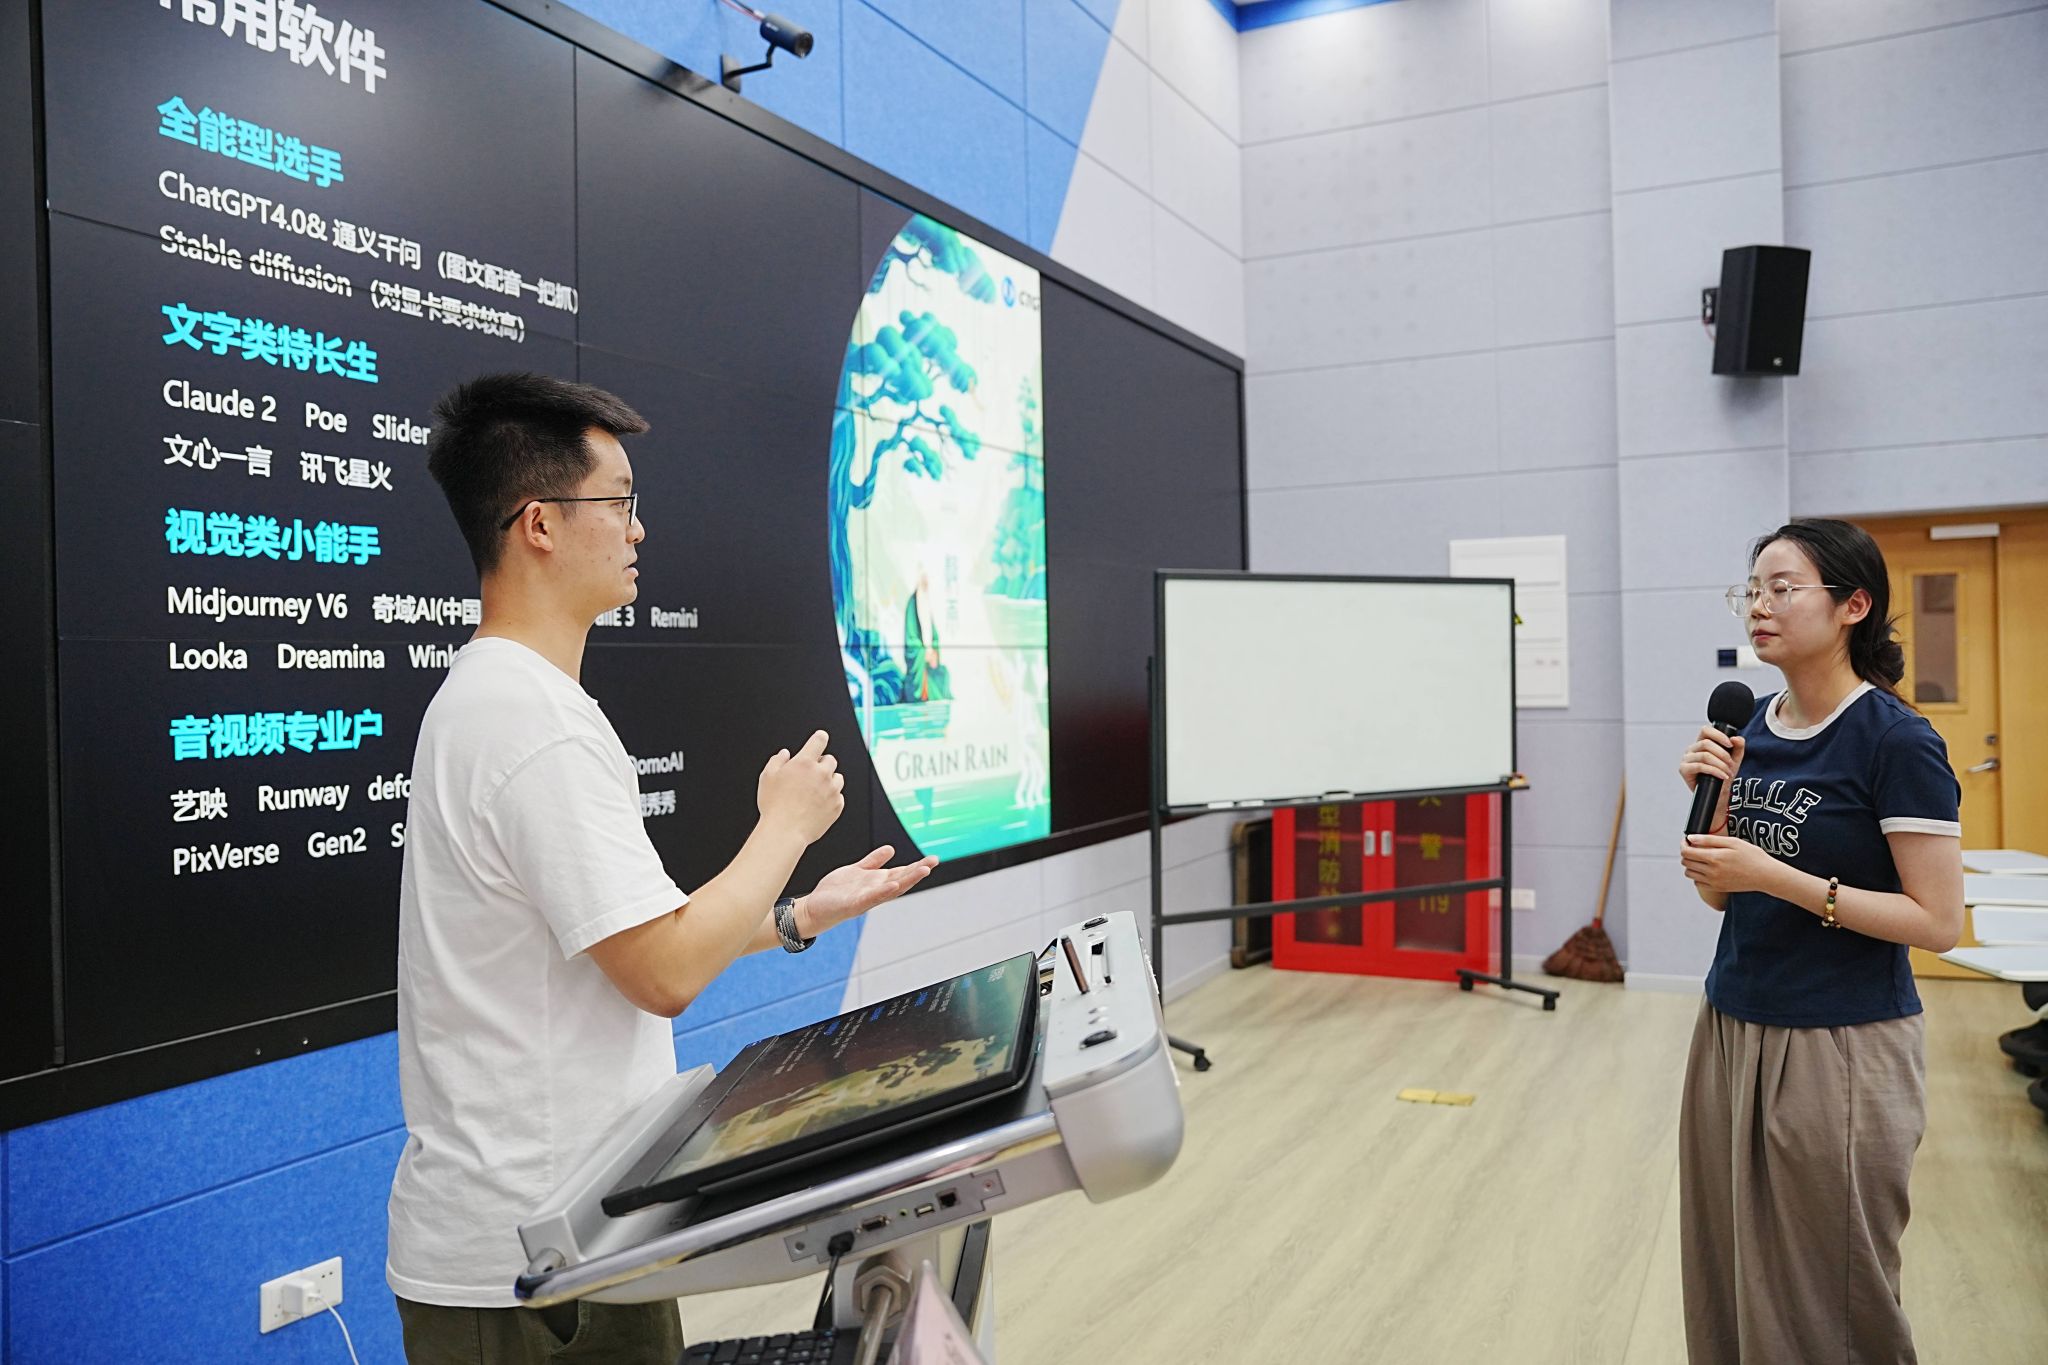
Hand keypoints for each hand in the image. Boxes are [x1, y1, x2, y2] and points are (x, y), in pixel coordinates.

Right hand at [757, 730, 844, 844]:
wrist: (785, 831)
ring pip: (838, 778)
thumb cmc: (774, 806)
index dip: (819, 738)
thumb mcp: (767, 777)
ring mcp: (832, 790)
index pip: (819, 740)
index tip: (820, 739)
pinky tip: (818, 805)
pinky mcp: (837, 806)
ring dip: (829, 781)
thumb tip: (785, 754)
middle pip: (831, 760)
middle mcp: (822, 774)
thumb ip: (777, 761)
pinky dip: (832, 798)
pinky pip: (839, 797)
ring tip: (814, 792)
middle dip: (821, 764)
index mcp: (804, 763)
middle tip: (810, 776)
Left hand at [801, 845, 938, 934]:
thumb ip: (873, 861)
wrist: (816, 907)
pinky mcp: (853, 905)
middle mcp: (875, 891)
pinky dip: (882, 892)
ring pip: (891, 890)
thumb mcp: (857, 871)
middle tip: (933, 862)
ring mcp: (866, 899)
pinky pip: (870, 898)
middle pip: (901, 880)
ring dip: (907, 881)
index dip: (917, 866)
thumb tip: (890, 849)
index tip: (932, 859)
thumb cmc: (836, 892)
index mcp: (877, 882)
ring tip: (921, 871)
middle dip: (917, 872)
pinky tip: (892, 885)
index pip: (901, 873)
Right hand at [1678, 725, 1744, 792]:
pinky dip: (1714, 771)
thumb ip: (1738, 747)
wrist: (1718, 793)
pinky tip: (1722, 775)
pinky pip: (1700, 766)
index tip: (1730, 744)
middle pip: (1706, 743)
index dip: (1718, 735)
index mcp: (1701, 743)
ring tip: (1727, 772)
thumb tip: (1736, 738)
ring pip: (1704, 756)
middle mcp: (1692, 749)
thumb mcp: (1734, 759)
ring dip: (1720, 764)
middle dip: (1722, 754)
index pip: (1706, 730)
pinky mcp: (1684, 769)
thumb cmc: (1723, 775)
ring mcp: (1686, 759)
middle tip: (1730, 764)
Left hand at [1680, 834, 1779, 894]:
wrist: (1766, 876)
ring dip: (1691, 864)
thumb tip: (1690, 838)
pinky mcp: (1717, 888)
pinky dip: (1697, 875)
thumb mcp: (1733, 842)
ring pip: (1689, 873)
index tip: (1687, 840)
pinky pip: (1697, 883)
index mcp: (1714, 858)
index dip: (1683, 844)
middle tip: (1695, 847)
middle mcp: (1711, 872)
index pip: (1686, 852)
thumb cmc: (1752, 856)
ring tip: (1701, 858)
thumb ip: (1709, 840)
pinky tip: (1707, 868)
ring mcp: (1714, 882)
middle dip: (1687, 853)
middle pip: (1685, 862)